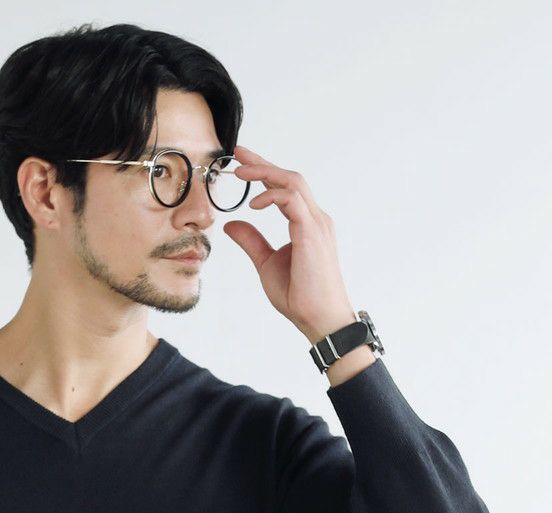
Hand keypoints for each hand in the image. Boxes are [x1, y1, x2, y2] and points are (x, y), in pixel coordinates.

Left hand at [222, 144, 357, 343]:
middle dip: (263, 163)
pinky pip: (292, 200)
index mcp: (306, 224)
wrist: (320, 319)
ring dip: (265, 173)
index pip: (286, 188)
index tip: (242, 163)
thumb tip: (232, 224)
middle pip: (289, 177)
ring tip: (240, 173)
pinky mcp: (312, 231)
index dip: (264, 172)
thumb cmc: (300, 296)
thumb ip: (252, 241)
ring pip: (293, 182)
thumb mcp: (266, 264)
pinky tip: (253, 204)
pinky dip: (271, 195)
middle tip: (238, 154)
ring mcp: (317, 223)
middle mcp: (315, 218)